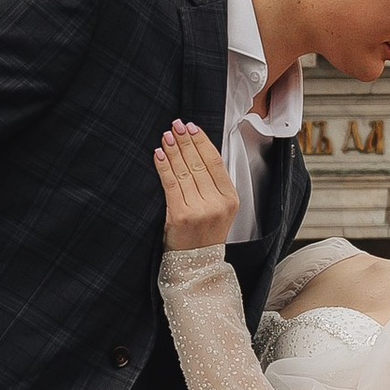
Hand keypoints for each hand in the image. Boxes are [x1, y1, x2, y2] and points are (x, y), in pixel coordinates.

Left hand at [156, 117, 239, 247]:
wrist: (195, 264)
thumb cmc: (204, 234)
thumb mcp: (219, 209)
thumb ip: (212, 184)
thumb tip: (196, 151)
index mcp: (230, 199)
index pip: (215, 162)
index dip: (202, 142)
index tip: (192, 128)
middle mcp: (216, 203)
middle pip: (199, 164)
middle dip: (186, 141)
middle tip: (176, 125)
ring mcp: (199, 210)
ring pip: (184, 172)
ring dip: (173, 150)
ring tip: (167, 135)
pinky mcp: (180, 216)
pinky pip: (170, 184)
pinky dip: (164, 167)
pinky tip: (159, 154)